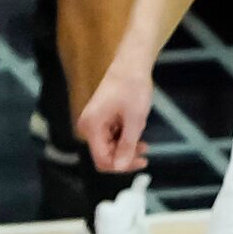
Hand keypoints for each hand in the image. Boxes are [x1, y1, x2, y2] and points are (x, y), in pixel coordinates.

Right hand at [79, 53, 155, 174]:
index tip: (142, 161)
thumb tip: (119, 167)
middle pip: (105, 155)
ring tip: (144, 142)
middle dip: (125, 157)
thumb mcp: (135, 120)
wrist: (131, 66)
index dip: (121, 165)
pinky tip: (137, 134)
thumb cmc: (133, 89)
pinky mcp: (101, 120)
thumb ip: (126, 145)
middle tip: (145, 152)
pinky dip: (125, 139)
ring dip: (127, 148)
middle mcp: (88, 127)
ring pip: (109, 147)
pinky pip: (111, 137)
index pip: (102, 160)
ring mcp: (94, 123)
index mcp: (91, 127)